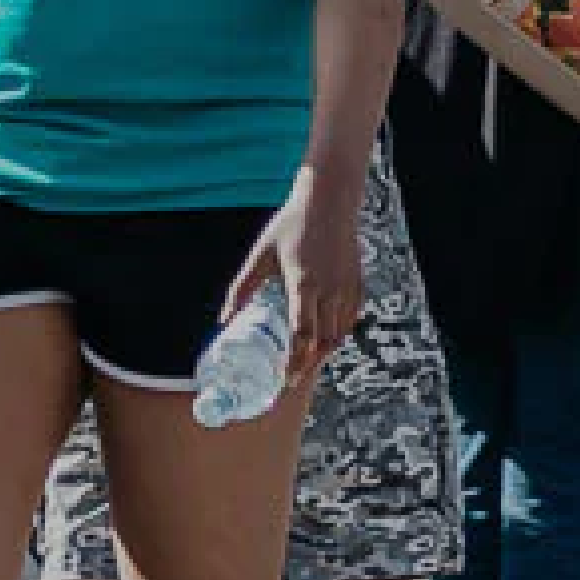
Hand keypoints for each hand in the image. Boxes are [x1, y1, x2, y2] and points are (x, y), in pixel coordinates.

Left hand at [233, 180, 368, 372]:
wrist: (329, 199)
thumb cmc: (291, 224)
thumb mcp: (260, 255)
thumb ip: (242, 288)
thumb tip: (223, 320)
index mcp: (303, 283)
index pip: (302, 334)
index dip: (294, 361)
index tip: (284, 379)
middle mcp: (329, 289)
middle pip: (323, 341)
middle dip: (308, 365)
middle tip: (292, 380)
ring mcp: (346, 287)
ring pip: (340, 333)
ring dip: (324, 353)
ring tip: (307, 364)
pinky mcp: (356, 282)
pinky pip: (350, 318)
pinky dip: (339, 335)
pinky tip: (327, 340)